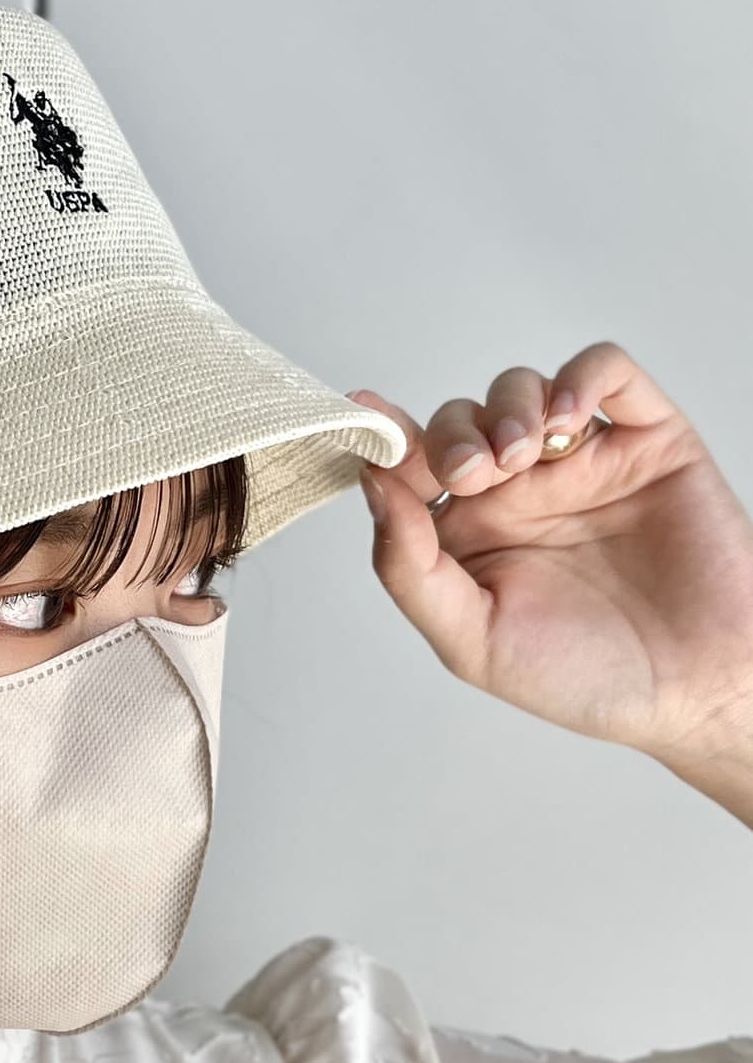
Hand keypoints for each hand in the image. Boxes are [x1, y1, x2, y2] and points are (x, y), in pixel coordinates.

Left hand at [347, 341, 752, 772]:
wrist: (697, 689)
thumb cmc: (587, 678)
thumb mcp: (472, 640)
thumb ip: (409, 567)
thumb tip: (370, 486)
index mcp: (468, 536)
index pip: (412, 468)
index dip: (386, 440)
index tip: (365, 420)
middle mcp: (519, 493)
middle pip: (461, 421)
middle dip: (455, 434)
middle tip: (475, 473)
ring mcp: (581, 462)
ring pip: (523, 388)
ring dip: (511, 405)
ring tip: (523, 455)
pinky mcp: (646, 440)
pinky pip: (608, 374)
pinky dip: (581, 376)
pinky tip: (569, 418)